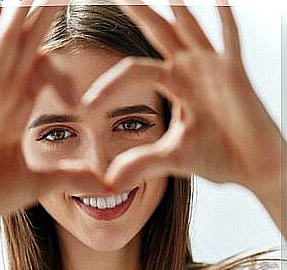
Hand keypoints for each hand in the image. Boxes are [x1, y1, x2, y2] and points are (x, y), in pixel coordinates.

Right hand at [0, 2, 105, 224]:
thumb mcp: (38, 184)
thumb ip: (72, 178)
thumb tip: (109, 186)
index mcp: (17, 110)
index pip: (42, 72)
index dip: (64, 76)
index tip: (81, 105)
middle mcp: (2, 96)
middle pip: (27, 47)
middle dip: (44, 18)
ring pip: (6, 46)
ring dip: (21, 15)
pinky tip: (0, 9)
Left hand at [82, 0, 283, 198]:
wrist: (255, 169)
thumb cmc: (219, 158)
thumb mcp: (171, 158)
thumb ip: (140, 163)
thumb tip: (108, 181)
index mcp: (173, 85)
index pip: (131, 72)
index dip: (107, 87)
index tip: (85, 106)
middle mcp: (190, 70)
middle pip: (156, 33)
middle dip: (136, 12)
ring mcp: (213, 68)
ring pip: (188, 28)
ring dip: (175, 7)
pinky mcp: (236, 74)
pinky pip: (229, 41)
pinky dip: (225, 20)